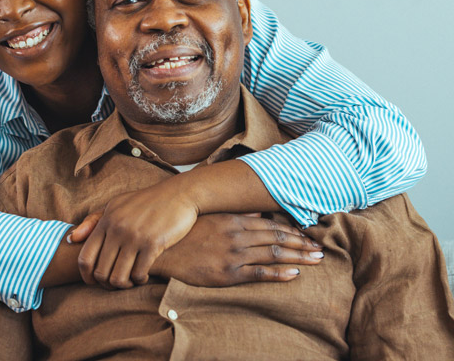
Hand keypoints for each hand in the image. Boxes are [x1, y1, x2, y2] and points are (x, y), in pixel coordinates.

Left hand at [77, 179, 198, 288]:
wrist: (179, 194)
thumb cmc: (146, 201)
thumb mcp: (117, 204)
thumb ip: (93, 221)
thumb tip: (71, 239)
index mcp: (107, 220)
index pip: (85, 258)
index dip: (86, 277)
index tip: (95, 282)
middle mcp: (118, 229)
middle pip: (101, 272)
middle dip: (107, 283)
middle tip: (117, 282)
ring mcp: (135, 237)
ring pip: (118, 278)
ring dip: (124, 285)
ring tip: (130, 280)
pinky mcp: (154, 244)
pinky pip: (139, 274)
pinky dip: (140, 280)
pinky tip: (144, 274)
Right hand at [151, 213, 323, 285]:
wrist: (165, 250)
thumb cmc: (187, 232)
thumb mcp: (211, 217)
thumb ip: (235, 214)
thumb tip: (256, 212)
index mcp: (234, 220)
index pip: (271, 226)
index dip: (292, 231)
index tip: (309, 235)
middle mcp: (238, 236)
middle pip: (277, 239)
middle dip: (302, 244)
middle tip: (320, 250)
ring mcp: (234, 255)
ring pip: (273, 255)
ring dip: (297, 257)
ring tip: (315, 260)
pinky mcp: (228, 274)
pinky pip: (259, 273)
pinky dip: (278, 274)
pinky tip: (294, 274)